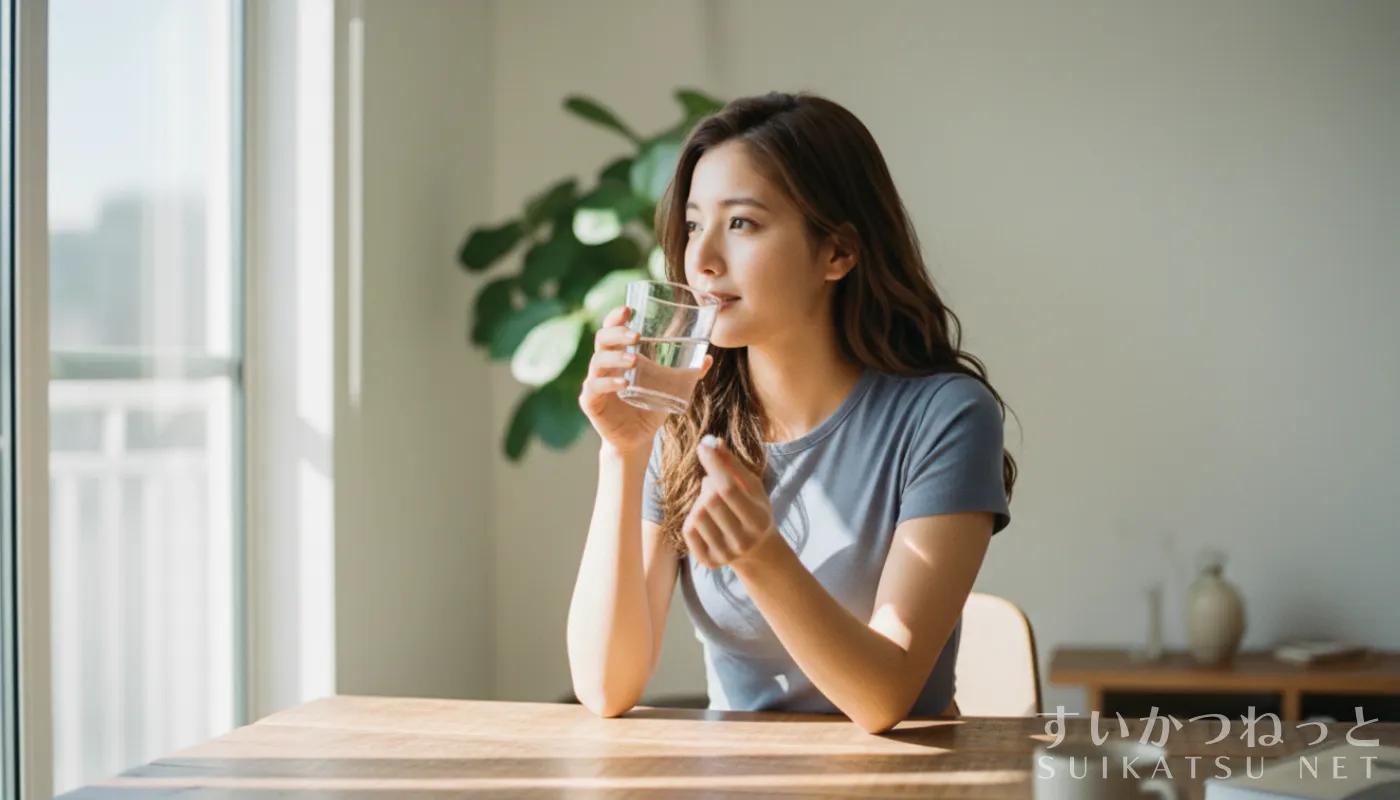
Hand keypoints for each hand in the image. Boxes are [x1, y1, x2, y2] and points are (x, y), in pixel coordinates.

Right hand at [579, 306, 710, 454]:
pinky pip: (594, 388)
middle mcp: (604, 365)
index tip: (628, 309)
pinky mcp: (590, 402)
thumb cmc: (650, 406)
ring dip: (615, 358)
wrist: (637, 439)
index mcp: (618, 355)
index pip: (611, 329)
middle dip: (617, 333)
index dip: (615, 317)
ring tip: (634, 360)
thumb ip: (687, 373)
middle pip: (601, 339)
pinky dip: (608, 383)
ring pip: (597, 362)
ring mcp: (595, 383)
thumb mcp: (670, 387)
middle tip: (637, 336)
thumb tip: (708, 357)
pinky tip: (623, 383)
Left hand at [683, 436, 777, 567]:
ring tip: (713, 503)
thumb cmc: (754, 510)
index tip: (702, 446)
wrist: (756, 551)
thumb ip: (734, 465)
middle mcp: (742, 541)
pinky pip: (688, 530)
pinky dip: (693, 517)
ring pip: (697, 514)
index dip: (714, 465)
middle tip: (714, 482)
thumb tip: (713, 442)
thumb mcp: (752, 487)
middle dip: (709, 484)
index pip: (728, 488)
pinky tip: (706, 518)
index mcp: (758, 520)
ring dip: (700, 500)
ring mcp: (724, 554)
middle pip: (711, 500)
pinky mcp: (708, 561)